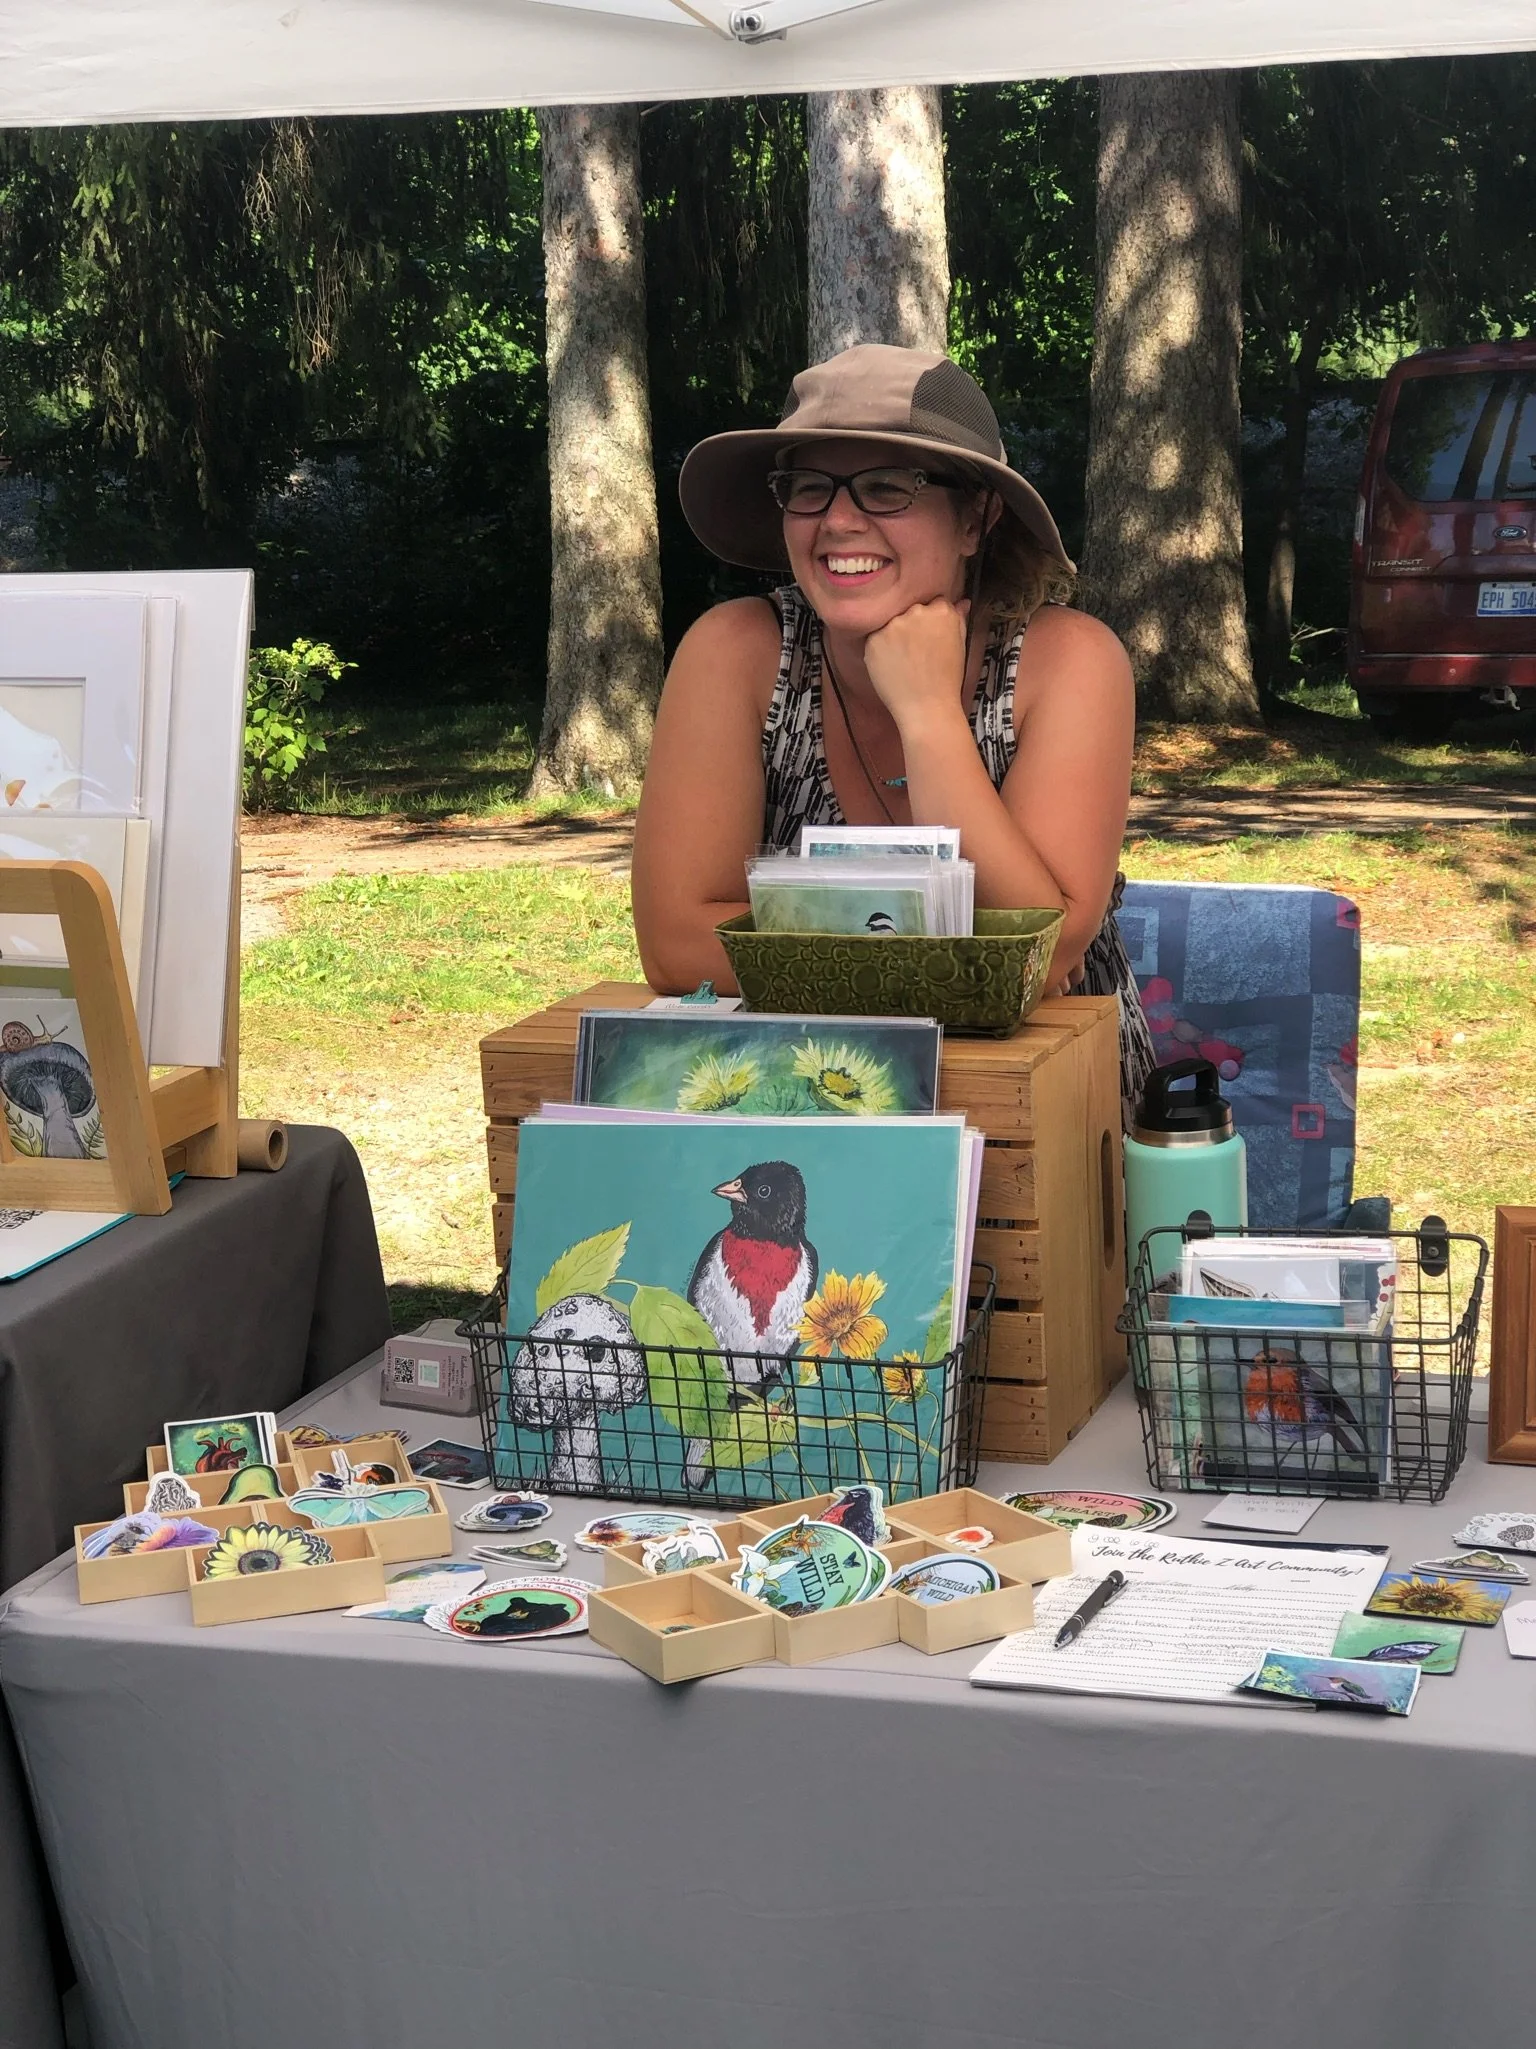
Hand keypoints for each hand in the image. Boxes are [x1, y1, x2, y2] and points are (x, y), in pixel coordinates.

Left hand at [863, 598, 969, 737]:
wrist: (927, 708)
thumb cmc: (947, 680)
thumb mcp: (960, 645)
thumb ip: (958, 619)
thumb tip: (962, 602)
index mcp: (941, 611)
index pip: (933, 603)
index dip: (931, 620)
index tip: (930, 635)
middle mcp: (916, 612)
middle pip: (911, 610)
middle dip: (912, 625)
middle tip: (916, 650)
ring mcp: (893, 625)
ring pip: (891, 623)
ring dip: (895, 636)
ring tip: (903, 660)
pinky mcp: (874, 640)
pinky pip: (875, 638)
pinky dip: (880, 649)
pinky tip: (891, 665)